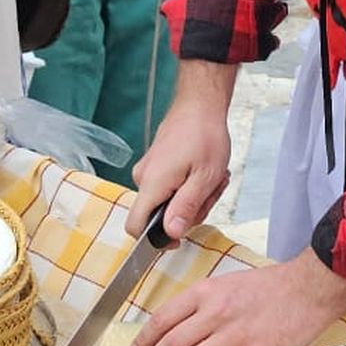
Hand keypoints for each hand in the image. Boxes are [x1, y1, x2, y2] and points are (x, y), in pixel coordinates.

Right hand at [128, 65, 234, 236]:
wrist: (199, 106)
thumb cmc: (204, 136)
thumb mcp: (204, 177)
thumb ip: (186, 208)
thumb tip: (171, 234)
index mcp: (152, 184)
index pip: (135, 227)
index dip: (156, 239)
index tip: (180, 236)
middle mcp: (143, 179)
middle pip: (160, 217)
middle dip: (190, 211)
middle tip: (210, 190)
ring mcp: (148, 173)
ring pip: (169, 203)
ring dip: (194, 197)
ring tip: (210, 176)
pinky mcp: (155, 168)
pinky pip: (170, 189)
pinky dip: (189, 186)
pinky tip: (202, 172)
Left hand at [131, 246, 345, 345]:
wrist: (307, 289)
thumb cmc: (270, 287)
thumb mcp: (228, 284)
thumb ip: (203, 304)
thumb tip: (178, 328)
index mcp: (206, 292)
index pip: (163, 318)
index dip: (144, 339)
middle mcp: (215, 313)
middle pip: (171, 343)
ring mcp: (234, 336)